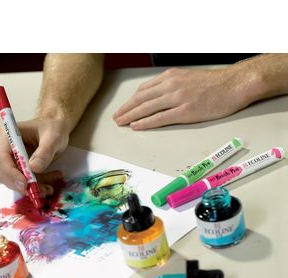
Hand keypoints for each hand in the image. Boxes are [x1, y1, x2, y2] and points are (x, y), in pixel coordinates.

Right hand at [0, 118, 68, 196]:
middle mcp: (2, 148)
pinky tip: (47, 186)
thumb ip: (44, 152)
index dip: (11, 172)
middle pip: (4, 172)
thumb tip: (34, 168)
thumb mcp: (53, 138)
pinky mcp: (15, 168)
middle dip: (20, 184)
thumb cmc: (52, 129)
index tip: (25, 183)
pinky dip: (34, 186)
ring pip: (12, 180)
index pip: (2, 157)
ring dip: (29, 188)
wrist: (54, 130)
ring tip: (48, 189)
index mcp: (7, 135)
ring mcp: (8, 159)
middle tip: (38, 192)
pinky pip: (21, 182)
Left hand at [113, 66, 250, 129]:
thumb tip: (156, 96)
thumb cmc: (213, 84)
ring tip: (121, 123)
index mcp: (171, 77)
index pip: (144, 90)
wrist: (234, 85)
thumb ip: (171, 86)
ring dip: (131, 116)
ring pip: (147, 108)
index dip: (131, 100)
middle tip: (116, 118)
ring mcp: (177, 98)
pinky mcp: (185, 111)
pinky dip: (145, 122)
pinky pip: (160, 118)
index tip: (123, 108)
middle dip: (126, 109)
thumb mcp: (187, 78)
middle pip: (141, 99)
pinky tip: (136, 126)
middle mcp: (171, 86)